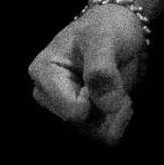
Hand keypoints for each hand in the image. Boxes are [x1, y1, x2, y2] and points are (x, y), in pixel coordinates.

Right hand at [28, 5, 147, 145]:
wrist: (120, 32)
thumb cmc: (106, 28)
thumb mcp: (102, 39)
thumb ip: (101, 68)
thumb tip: (107, 105)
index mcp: (43, 73)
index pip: (71, 111)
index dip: (94, 99)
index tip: (101, 74)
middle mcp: (49, 96)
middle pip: (82, 126)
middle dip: (106, 107)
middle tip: (113, 78)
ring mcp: (66, 110)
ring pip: (95, 134)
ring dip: (115, 114)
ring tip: (117, 88)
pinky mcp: (84, 119)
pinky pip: (106, 136)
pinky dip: (118, 120)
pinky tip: (120, 99)